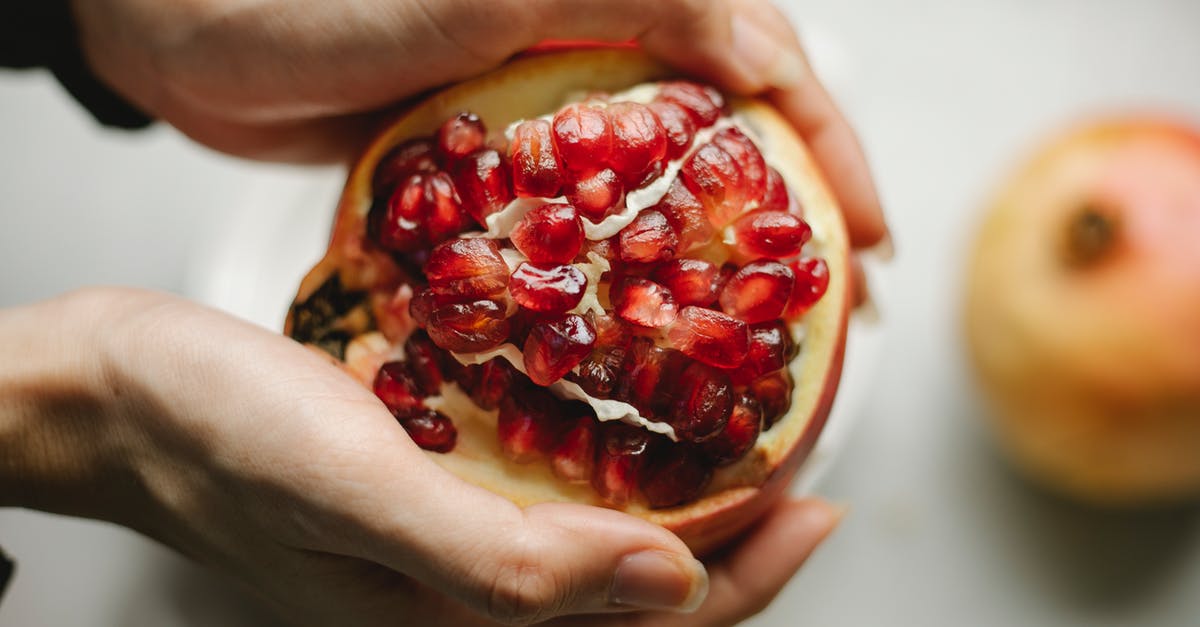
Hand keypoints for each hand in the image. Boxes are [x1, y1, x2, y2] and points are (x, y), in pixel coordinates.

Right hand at [0, 288, 839, 624]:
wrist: (117, 392)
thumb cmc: (212, 438)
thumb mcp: (356, 493)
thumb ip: (507, 558)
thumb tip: (670, 582)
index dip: (747, 580)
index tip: (815, 503)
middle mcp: (458, 602)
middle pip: (631, 602)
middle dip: (729, 550)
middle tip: (794, 467)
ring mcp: (440, 552)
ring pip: (593, 551)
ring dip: (672, 504)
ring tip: (734, 441)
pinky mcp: (422, 495)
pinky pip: (539, 500)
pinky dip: (598, 467)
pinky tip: (616, 415)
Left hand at [70, 0, 886, 248]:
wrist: (184, 28)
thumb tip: (763, 49)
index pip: (764, 61)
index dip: (831, 151)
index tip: (867, 238)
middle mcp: (591, 39)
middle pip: (731, 127)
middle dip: (791, 216)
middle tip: (833, 306)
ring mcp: (541, 104)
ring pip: (662, 180)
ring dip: (715, 252)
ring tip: (756, 332)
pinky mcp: (493, 157)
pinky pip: (583, 215)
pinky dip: (623, 267)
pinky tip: (641, 322)